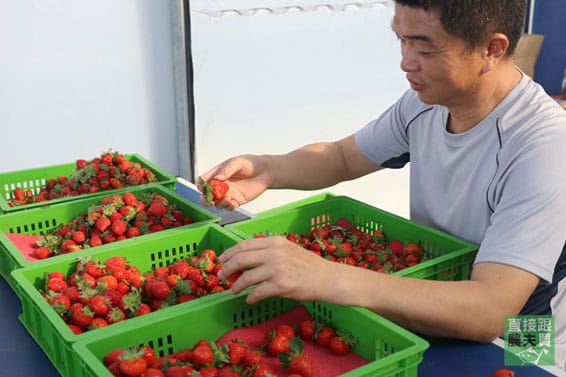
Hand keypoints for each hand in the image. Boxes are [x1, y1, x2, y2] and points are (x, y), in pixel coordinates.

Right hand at [197, 155, 270, 209]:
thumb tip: (217, 178)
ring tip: (227, 198)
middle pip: (207, 195)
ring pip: (217, 203)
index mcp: (218, 173)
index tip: (202, 188)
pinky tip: (232, 202)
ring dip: (219, 203)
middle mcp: (221, 185)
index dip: (201, 185)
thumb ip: (227, 170)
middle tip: (209, 200)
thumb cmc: (251, 163)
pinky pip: (229, 207)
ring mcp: (228, 193)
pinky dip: (228, 206)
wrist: (266, 171)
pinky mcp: (237, 200)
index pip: (204, 180)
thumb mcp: (237, 162)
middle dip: (205, 199)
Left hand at [217, 236, 331, 303]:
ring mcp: (278, 269)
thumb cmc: (309, 265)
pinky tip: (249, 299)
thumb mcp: (288, 249)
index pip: (244, 245)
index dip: (230, 253)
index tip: (222, 260)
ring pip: (247, 277)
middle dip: (227, 268)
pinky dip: (250, 296)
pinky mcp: (281, 285)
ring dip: (236, 285)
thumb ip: (269, 250)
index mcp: (275, 242)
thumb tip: (247, 257)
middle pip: (241, 259)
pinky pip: (258, 292)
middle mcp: (275, 253)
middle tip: (221, 276)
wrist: (327, 278)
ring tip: (233, 290)